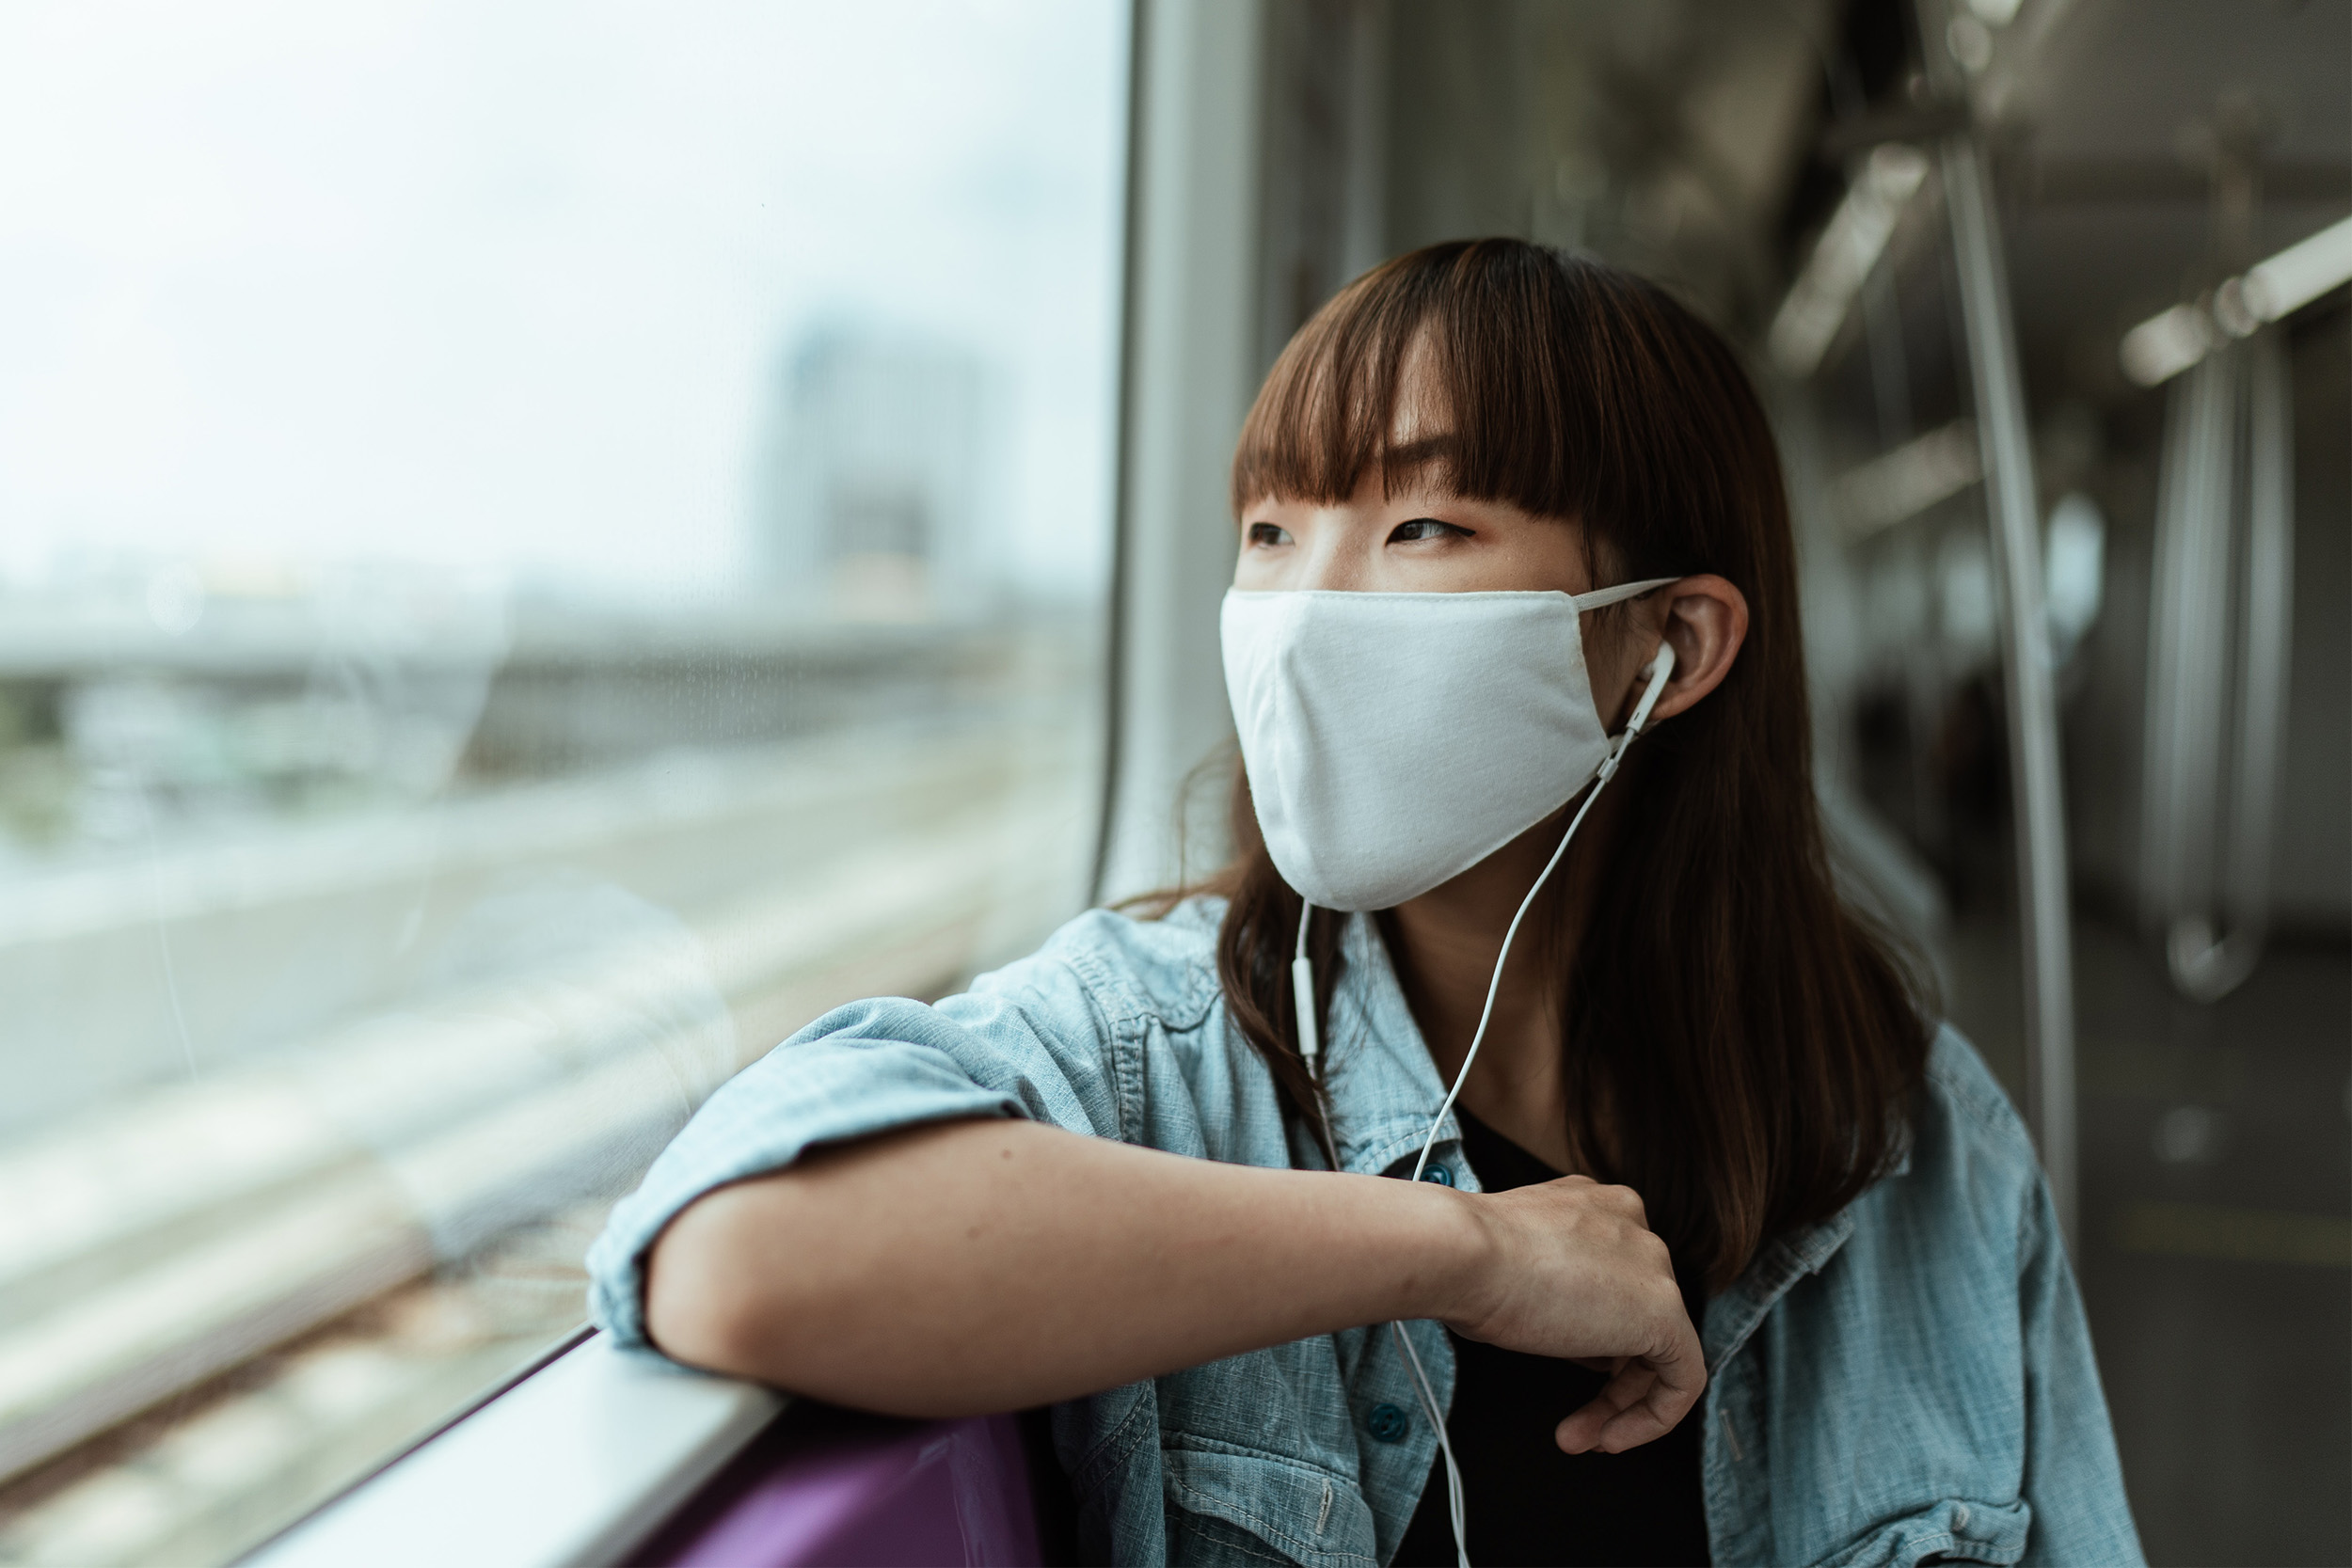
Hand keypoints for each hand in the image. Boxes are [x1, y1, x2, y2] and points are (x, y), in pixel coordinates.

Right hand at [1439, 1174, 1704, 1453]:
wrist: (1460, 1253)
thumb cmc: (1464, 1262)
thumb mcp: (1511, 1269)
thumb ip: (1553, 1290)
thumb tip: (1567, 1331)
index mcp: (1594, 1206)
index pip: (1612, 1282)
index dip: (1591, 1340)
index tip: (1564, 1370)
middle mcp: (1631, 1225)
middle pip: (1636, 1316)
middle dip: (1607, 1380)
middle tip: (1576, 1421)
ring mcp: (1652, 1264)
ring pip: (1658, 1348)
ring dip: (1620, 1405)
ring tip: (1580, 1438)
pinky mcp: (1665, 1311)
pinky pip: (1682, 1377)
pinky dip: (1652, 1416)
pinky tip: (1610, 1437)